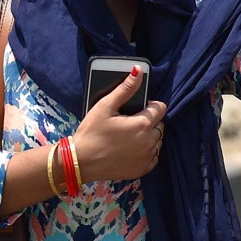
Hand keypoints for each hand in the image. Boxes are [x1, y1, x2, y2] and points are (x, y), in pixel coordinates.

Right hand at [72, 67, 167, 182]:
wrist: (80, 162)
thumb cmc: (90, 133)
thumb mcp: (105, 106)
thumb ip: (125, 89)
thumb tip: (138, 70)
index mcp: (143, 124)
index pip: (160, 108)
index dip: (149, 106)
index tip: (137, 109)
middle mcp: (149, 141)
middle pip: (159, 124)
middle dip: (148, 121)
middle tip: (129, 123)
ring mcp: (147, 156)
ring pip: (157, 140)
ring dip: (148, 137)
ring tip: (128, 136)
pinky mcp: (144, 169)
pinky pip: (153, 156)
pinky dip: (146, 152)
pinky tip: (130, 149)